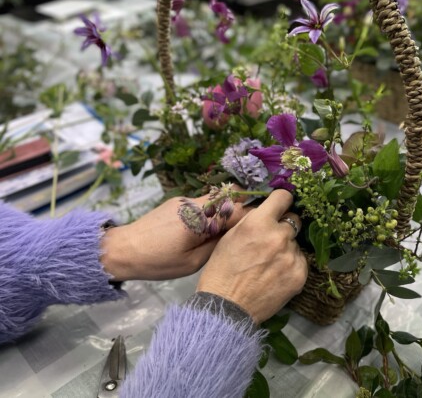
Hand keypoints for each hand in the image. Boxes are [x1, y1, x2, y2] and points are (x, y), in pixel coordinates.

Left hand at [100, 194, 249, 280]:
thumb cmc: (157, 262)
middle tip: (248, 229)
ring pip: (216, 198)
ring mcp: (185, 200)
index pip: (237, 209)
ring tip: (228, 231)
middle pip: (230, 197)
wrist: (122, 250)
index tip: (261, 228)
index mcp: (200, 219)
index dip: (253, 217)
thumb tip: (236, 235)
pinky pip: (203, 202)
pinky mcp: (177, 202)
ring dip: (226, 210)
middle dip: (242, 209)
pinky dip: (212, 212)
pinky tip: (208, 229)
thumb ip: (217, 245)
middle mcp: (195, 203)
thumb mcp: (192, 263)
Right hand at [196, 190, 307, 322]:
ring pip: (295, 243)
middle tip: (271, 240)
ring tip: (269, 264)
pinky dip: (291, 265)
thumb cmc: (222, 270)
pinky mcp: (300, 274)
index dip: (282, 200)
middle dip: (284, 227)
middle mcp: (279, 235)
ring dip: (286, 248)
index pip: (283, 197)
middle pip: (294, 220)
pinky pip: (300, 261)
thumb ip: (252, 220)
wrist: (227, 307)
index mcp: (259, 222)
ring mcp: (291, 256)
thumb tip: (268, 211)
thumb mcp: (231, 236)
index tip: (281, 205)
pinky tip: (276, 275)